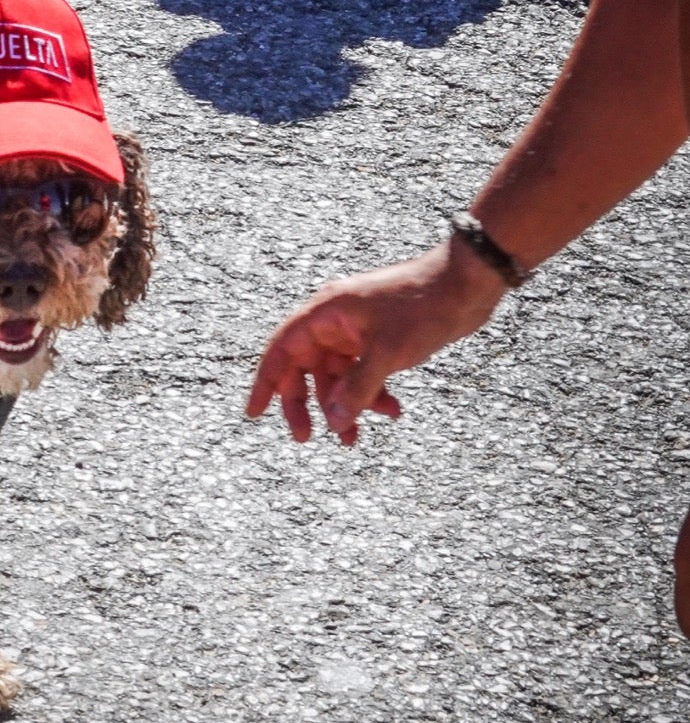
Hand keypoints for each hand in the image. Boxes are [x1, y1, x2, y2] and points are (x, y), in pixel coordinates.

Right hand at [247, 239, 507, 444]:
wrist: (467, 283)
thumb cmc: (423, 305)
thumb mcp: (387, 352)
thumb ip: (357, 389)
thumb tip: (334, 421)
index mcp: (325, 313)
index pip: (281, 350)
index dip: (265, 382)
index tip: (255, 413)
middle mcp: (334, 322)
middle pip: (304, 368)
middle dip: (306, 404)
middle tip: (307, 437)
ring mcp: (356, 332)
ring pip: (336, 377)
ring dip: (343, 406)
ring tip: (354, 439)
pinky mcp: (379, 340)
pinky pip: (362, 375)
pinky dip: (371, 396)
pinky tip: (392, 412)